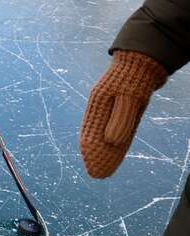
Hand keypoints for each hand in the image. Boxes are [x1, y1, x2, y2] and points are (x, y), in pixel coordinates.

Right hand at [79, 51, 167, 177]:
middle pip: (97, 137)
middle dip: (96, 156)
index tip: (92, 167)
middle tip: (97, 175)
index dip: (91, 152)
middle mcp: (102, 109)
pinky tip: (116, 153)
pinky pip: (118, 130)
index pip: (90, 133)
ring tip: (104, 168)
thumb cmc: (135, 76)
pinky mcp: (124, 110)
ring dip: (106, 152)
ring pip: (107, 135)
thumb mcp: (129, 97)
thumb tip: (111, 142)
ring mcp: (112, 109)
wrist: (144, 60)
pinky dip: (117, 142)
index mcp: (97, 105)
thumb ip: (120, 119)